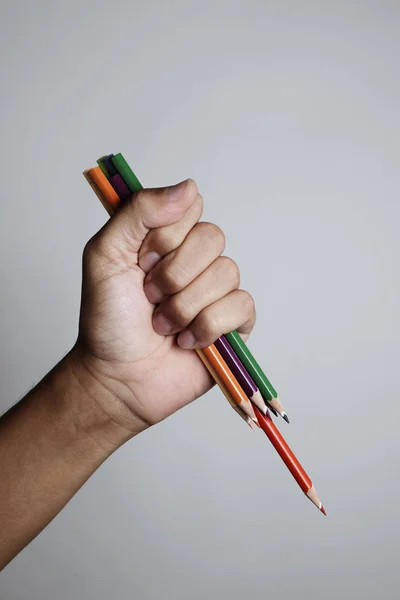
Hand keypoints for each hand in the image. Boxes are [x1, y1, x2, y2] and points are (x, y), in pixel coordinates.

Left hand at [75, 180, 255, 434]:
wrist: (117, 376)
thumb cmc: (107, 318)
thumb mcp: (105, 253)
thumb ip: (139, 211)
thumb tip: (190, 186)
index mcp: (167, 238)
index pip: (191, 207)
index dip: (165, 236)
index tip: (141, 261)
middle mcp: (195, 260)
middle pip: (212, 237)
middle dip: (173, 275)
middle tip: (150, 297)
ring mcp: (217, 291)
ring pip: (226, 272)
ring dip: (185, 306)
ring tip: (163, 325)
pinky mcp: (233, 323)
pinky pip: (241, 305)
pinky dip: (206, 327)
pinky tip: (186, 341)